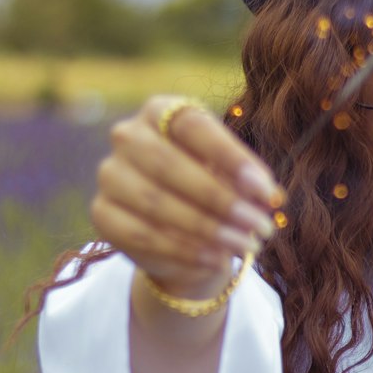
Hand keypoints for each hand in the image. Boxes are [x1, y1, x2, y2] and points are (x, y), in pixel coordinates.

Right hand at [91, 96, 284, 297]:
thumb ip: (250, 184)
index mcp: (162, 112)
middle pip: (169, 165)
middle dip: (220, 200)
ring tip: (245, 245)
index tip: (265, 189)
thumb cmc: (214, 192)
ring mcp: (110, 174)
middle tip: (260, 225)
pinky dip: (183, 250)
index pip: (193, 125)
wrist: (182, 235)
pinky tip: (217, 260)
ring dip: (206, 228)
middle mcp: (128, 136)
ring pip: (155, 202)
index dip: (231, 157)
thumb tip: (270, 197)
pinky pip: (142, 234)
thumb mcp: (235, 181)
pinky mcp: (102, 213)